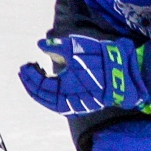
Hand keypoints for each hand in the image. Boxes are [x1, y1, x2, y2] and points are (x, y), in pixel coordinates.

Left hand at [18, 35, 150, 115]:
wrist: (125, 74)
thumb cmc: (101, 60)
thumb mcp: (78, 48)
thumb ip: (57, 46)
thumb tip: (41, 44)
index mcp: (64, 90)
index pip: (39, 86)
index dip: (29, 76)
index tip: (25, 64)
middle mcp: (68, 102)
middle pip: (42, 96)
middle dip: (31, 83)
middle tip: (26, 70)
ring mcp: (76, 106)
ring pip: (50, 102)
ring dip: (40, 90)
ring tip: (37, 75)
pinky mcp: (83, 106)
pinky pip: (61, 104)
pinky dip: (52, 95)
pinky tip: (52, 84)